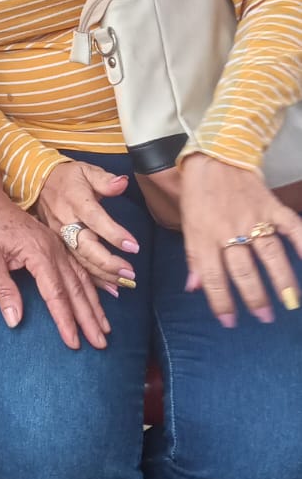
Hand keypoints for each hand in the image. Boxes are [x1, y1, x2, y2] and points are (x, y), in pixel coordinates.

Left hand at [0, 193, 109, 351]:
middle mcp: (53, 249)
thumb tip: (15, 320)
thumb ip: (3, 289)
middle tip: (101, 343)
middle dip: (89, 318)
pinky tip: (96, 300)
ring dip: (94, 305)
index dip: (66, 320)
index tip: (75, 342)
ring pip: (81, 279)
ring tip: (105, 328)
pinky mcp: (54, 244)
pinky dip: (89, 287)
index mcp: (38, 253)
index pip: (56, 293)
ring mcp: (56, 246)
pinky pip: (77, 268)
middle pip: (75, 289)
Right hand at [35, 161, 137, 293]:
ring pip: (80, 260)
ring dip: (102, 275)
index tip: (133, 246)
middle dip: (108, 263)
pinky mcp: (58, 246)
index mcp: (76, 201)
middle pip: (86, 247)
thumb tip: (122, 183)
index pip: (96, 219)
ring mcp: (60, 236)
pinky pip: (75, 265)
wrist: (38, 183)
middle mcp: (67, 222)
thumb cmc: (68, 178)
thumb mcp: (86, 170)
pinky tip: (109, 289)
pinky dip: (92, 280)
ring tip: (124, 283)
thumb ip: (105, 179)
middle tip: (130, 273)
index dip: (114, 234)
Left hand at [181, 153, 301, 325]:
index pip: (213, 277)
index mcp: (204, 237)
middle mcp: (229, 230)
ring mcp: (253, 218)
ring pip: (269, 254)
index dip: (221, 302)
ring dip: (281, 280)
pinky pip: (291, 227)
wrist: (214, 156)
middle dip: (255, 297)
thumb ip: (194, 258)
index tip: (229, 321)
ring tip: (290, 302)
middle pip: (243, 270)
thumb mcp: (187, 225)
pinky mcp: (270, 206)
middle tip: (264, 317)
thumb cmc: (198, 194)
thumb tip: (194, 288)